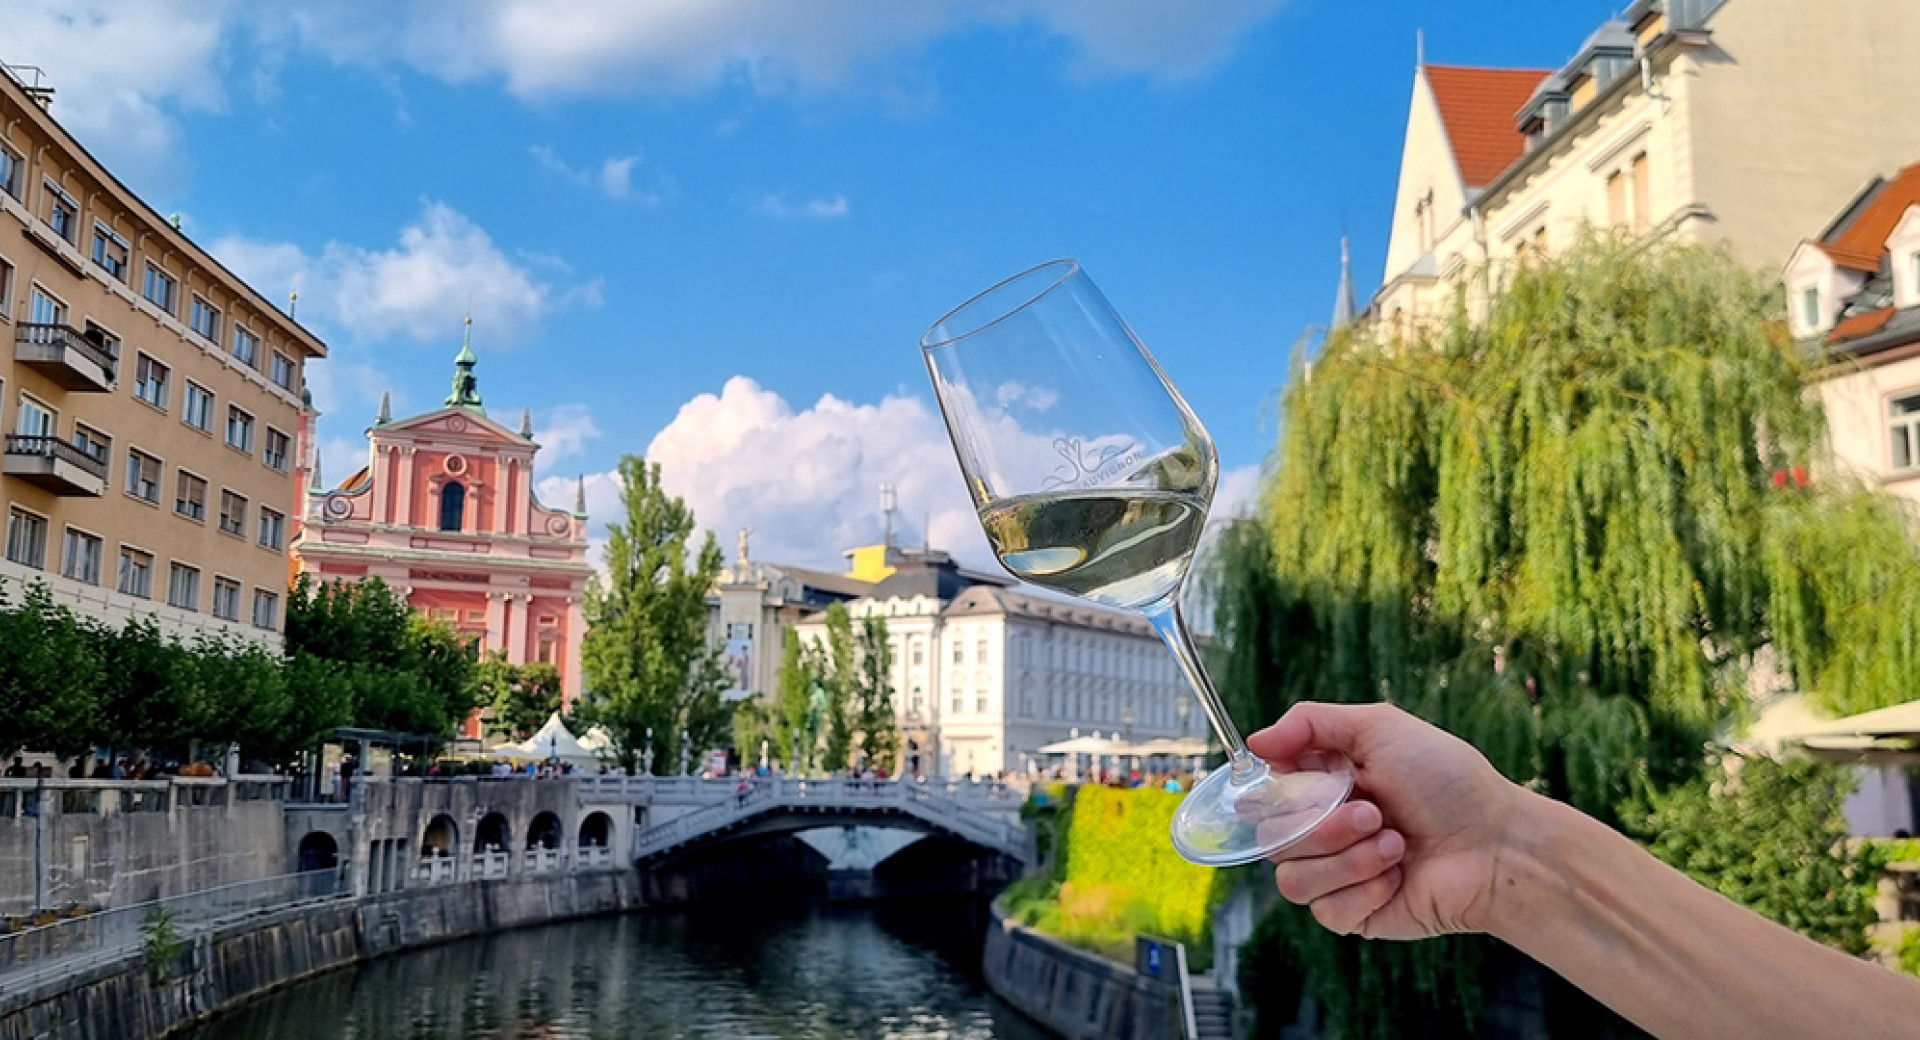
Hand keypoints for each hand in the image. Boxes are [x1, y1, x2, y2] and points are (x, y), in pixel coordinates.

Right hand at [1247, 702, 1523, 939]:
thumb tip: (1253, 742)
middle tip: (1375, 812)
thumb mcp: (1380, 728)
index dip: (1277, 791)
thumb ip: (1309, 723)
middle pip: (1272, 837)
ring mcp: (1337, 874)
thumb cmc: (1449, 782)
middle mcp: (1324, 829)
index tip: (1308, 782)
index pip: (1264, 793)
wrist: (1496, 846)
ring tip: (1396, 845)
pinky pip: (1325, 911)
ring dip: (1348, 858)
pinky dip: (1363, 890)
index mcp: (1324, 784)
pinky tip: (1398, 878)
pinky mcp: (1353, 914)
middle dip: (1324, 824)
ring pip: (1291, 878)